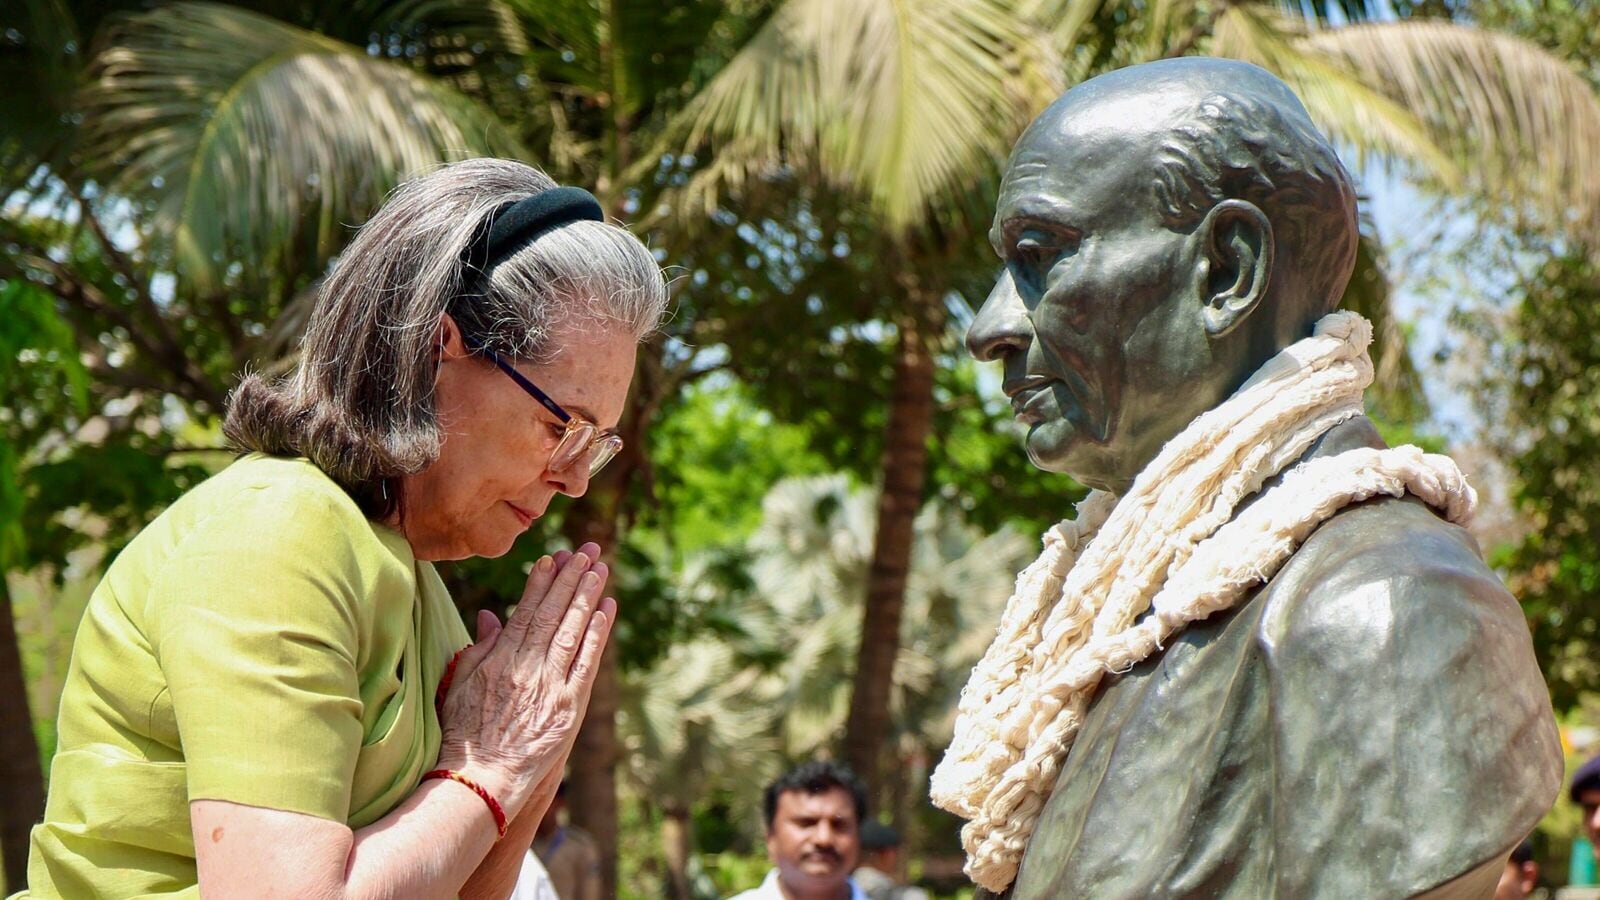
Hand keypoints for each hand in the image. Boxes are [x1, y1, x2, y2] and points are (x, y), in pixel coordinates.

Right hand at [436, 543, 615, 816]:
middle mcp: (526, 667)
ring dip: (587, 596)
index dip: (540, 582)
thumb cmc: (464, 734)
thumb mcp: (459, 685)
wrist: (480, 779)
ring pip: (573, 630)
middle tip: (586, 551)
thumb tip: (489, 614)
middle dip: (570, 578)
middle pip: (553, 613)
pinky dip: (598, 634)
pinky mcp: (569, 707)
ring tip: (600, 569)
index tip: (553, 557)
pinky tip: (608, 609)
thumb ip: (478, 648)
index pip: (525, 612)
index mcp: (499, 660)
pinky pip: (587, 662)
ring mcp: (550, 685)